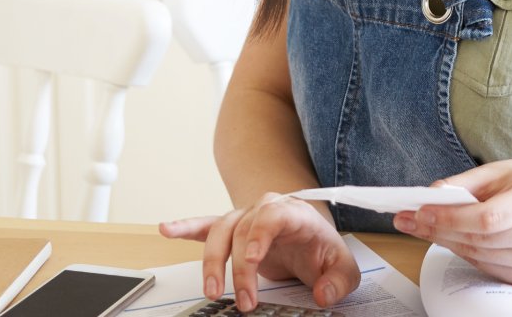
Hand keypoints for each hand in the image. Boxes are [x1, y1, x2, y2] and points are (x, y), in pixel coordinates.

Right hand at [160, 193, 359, 311]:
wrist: (310, 238)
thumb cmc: (323, 249)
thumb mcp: (344, 267)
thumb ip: (339, 281)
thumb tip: (323, 294)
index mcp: (294, 213)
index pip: (273, 214)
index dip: (260, 233)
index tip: (253, 260)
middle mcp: (265, 209)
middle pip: (243, 230)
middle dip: (240, 268)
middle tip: (244, 301)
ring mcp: (245, 218)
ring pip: (221, 232)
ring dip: (213, 262)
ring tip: (213, 290)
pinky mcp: (231, 230)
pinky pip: (205, 226)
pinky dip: (185, 228)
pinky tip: (167, 229)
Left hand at [390, 161, 511, 285]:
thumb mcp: (499, 170)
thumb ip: (465, 182)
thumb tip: (432, 195)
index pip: (489, 217)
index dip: (452, 218)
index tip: (423, 211)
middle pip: (480, 239)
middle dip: (439, 230)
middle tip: (410, 220)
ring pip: (480, 256)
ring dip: (447, 242)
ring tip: (425, 227)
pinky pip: (487, 267)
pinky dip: (466, 253)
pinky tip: (455, 238)